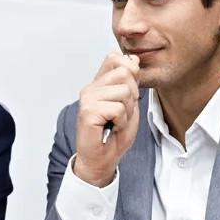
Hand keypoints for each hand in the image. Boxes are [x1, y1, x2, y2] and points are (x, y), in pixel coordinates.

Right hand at [74, 53, 140, 186]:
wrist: (101, 160)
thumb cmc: (113, 136)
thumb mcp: (130, 105)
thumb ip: (131, 82)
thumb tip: (132, 59)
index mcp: (99, 84)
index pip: (115, 58)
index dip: (130, 72)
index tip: (127, 95)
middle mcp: (91, 88)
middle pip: (125, 73)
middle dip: (132, 95)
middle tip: (121, 113)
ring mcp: (87, 99)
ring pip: (124, 91)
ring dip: (127, 111)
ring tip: (116, 122)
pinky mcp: (87, 111)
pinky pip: (118, 108)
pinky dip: (121, 121)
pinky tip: (111, 128)